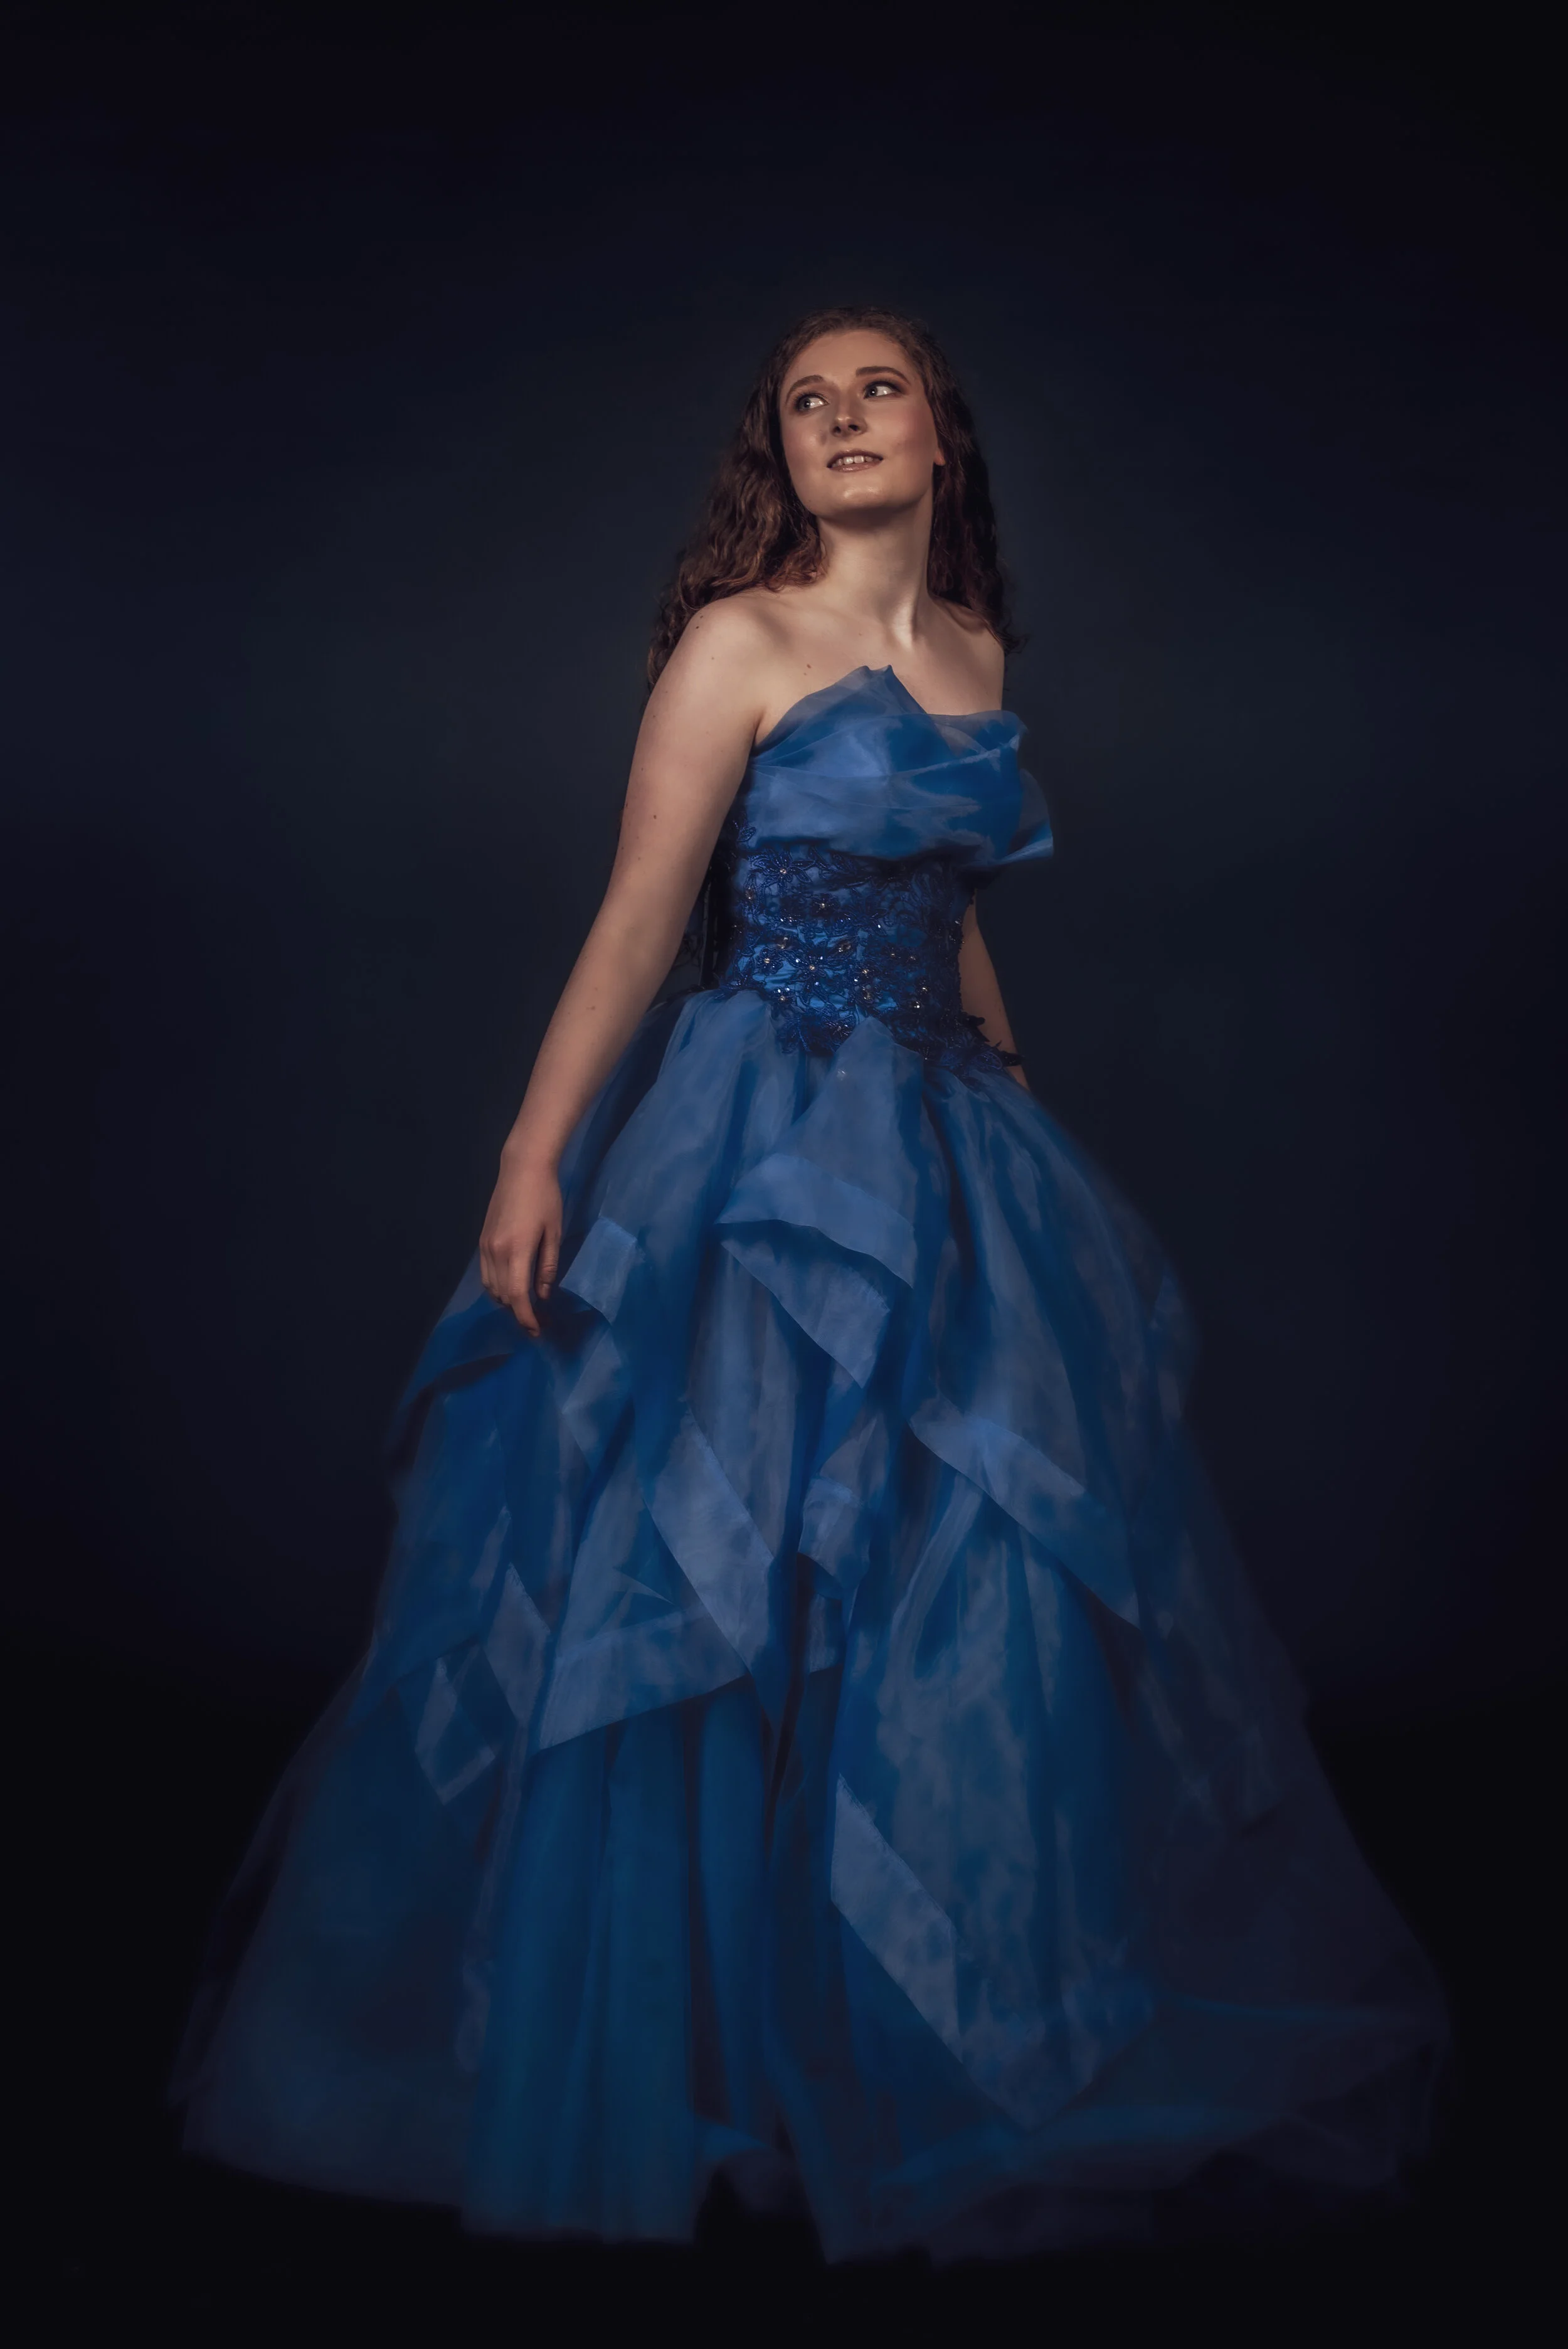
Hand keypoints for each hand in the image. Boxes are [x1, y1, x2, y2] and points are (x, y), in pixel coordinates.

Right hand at [479, 1147, 562, 1336]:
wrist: (522, 1168)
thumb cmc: (546, 1197)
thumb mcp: (554, 1233)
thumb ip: (548, 1267)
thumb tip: (543, 1296)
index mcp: (516, 1250)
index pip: (517, 1295)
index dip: (526, 1317)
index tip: (537, 1330)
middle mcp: (495, 1252)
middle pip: (502, 1295)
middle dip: (519, 1313)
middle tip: (539, 1322)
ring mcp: (485, 1246)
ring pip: (490, 1287)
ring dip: (507, 1302)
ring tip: (527, 1307)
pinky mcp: (481, 1241)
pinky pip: (485, 1274)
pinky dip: (497, 1287)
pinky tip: (512, 1288)